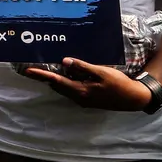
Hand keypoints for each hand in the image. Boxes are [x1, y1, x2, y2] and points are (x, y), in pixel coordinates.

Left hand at [23, 58, 153, 111]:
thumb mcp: (101, 72)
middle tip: (33, 68)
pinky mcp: (88, 99)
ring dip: (55, 80)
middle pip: (57, 86)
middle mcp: (79, 98)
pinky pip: (72, 89)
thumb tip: (64, 62)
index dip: (41, 75)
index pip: (56, 81)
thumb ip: (82, 67)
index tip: (28, 71)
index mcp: (80, 91)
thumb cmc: (119, 84)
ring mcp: (83, 100)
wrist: (134, 98)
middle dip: (45, 77)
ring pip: (64, 88)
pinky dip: (66, 82)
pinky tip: (67, 74)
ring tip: (45, 69)